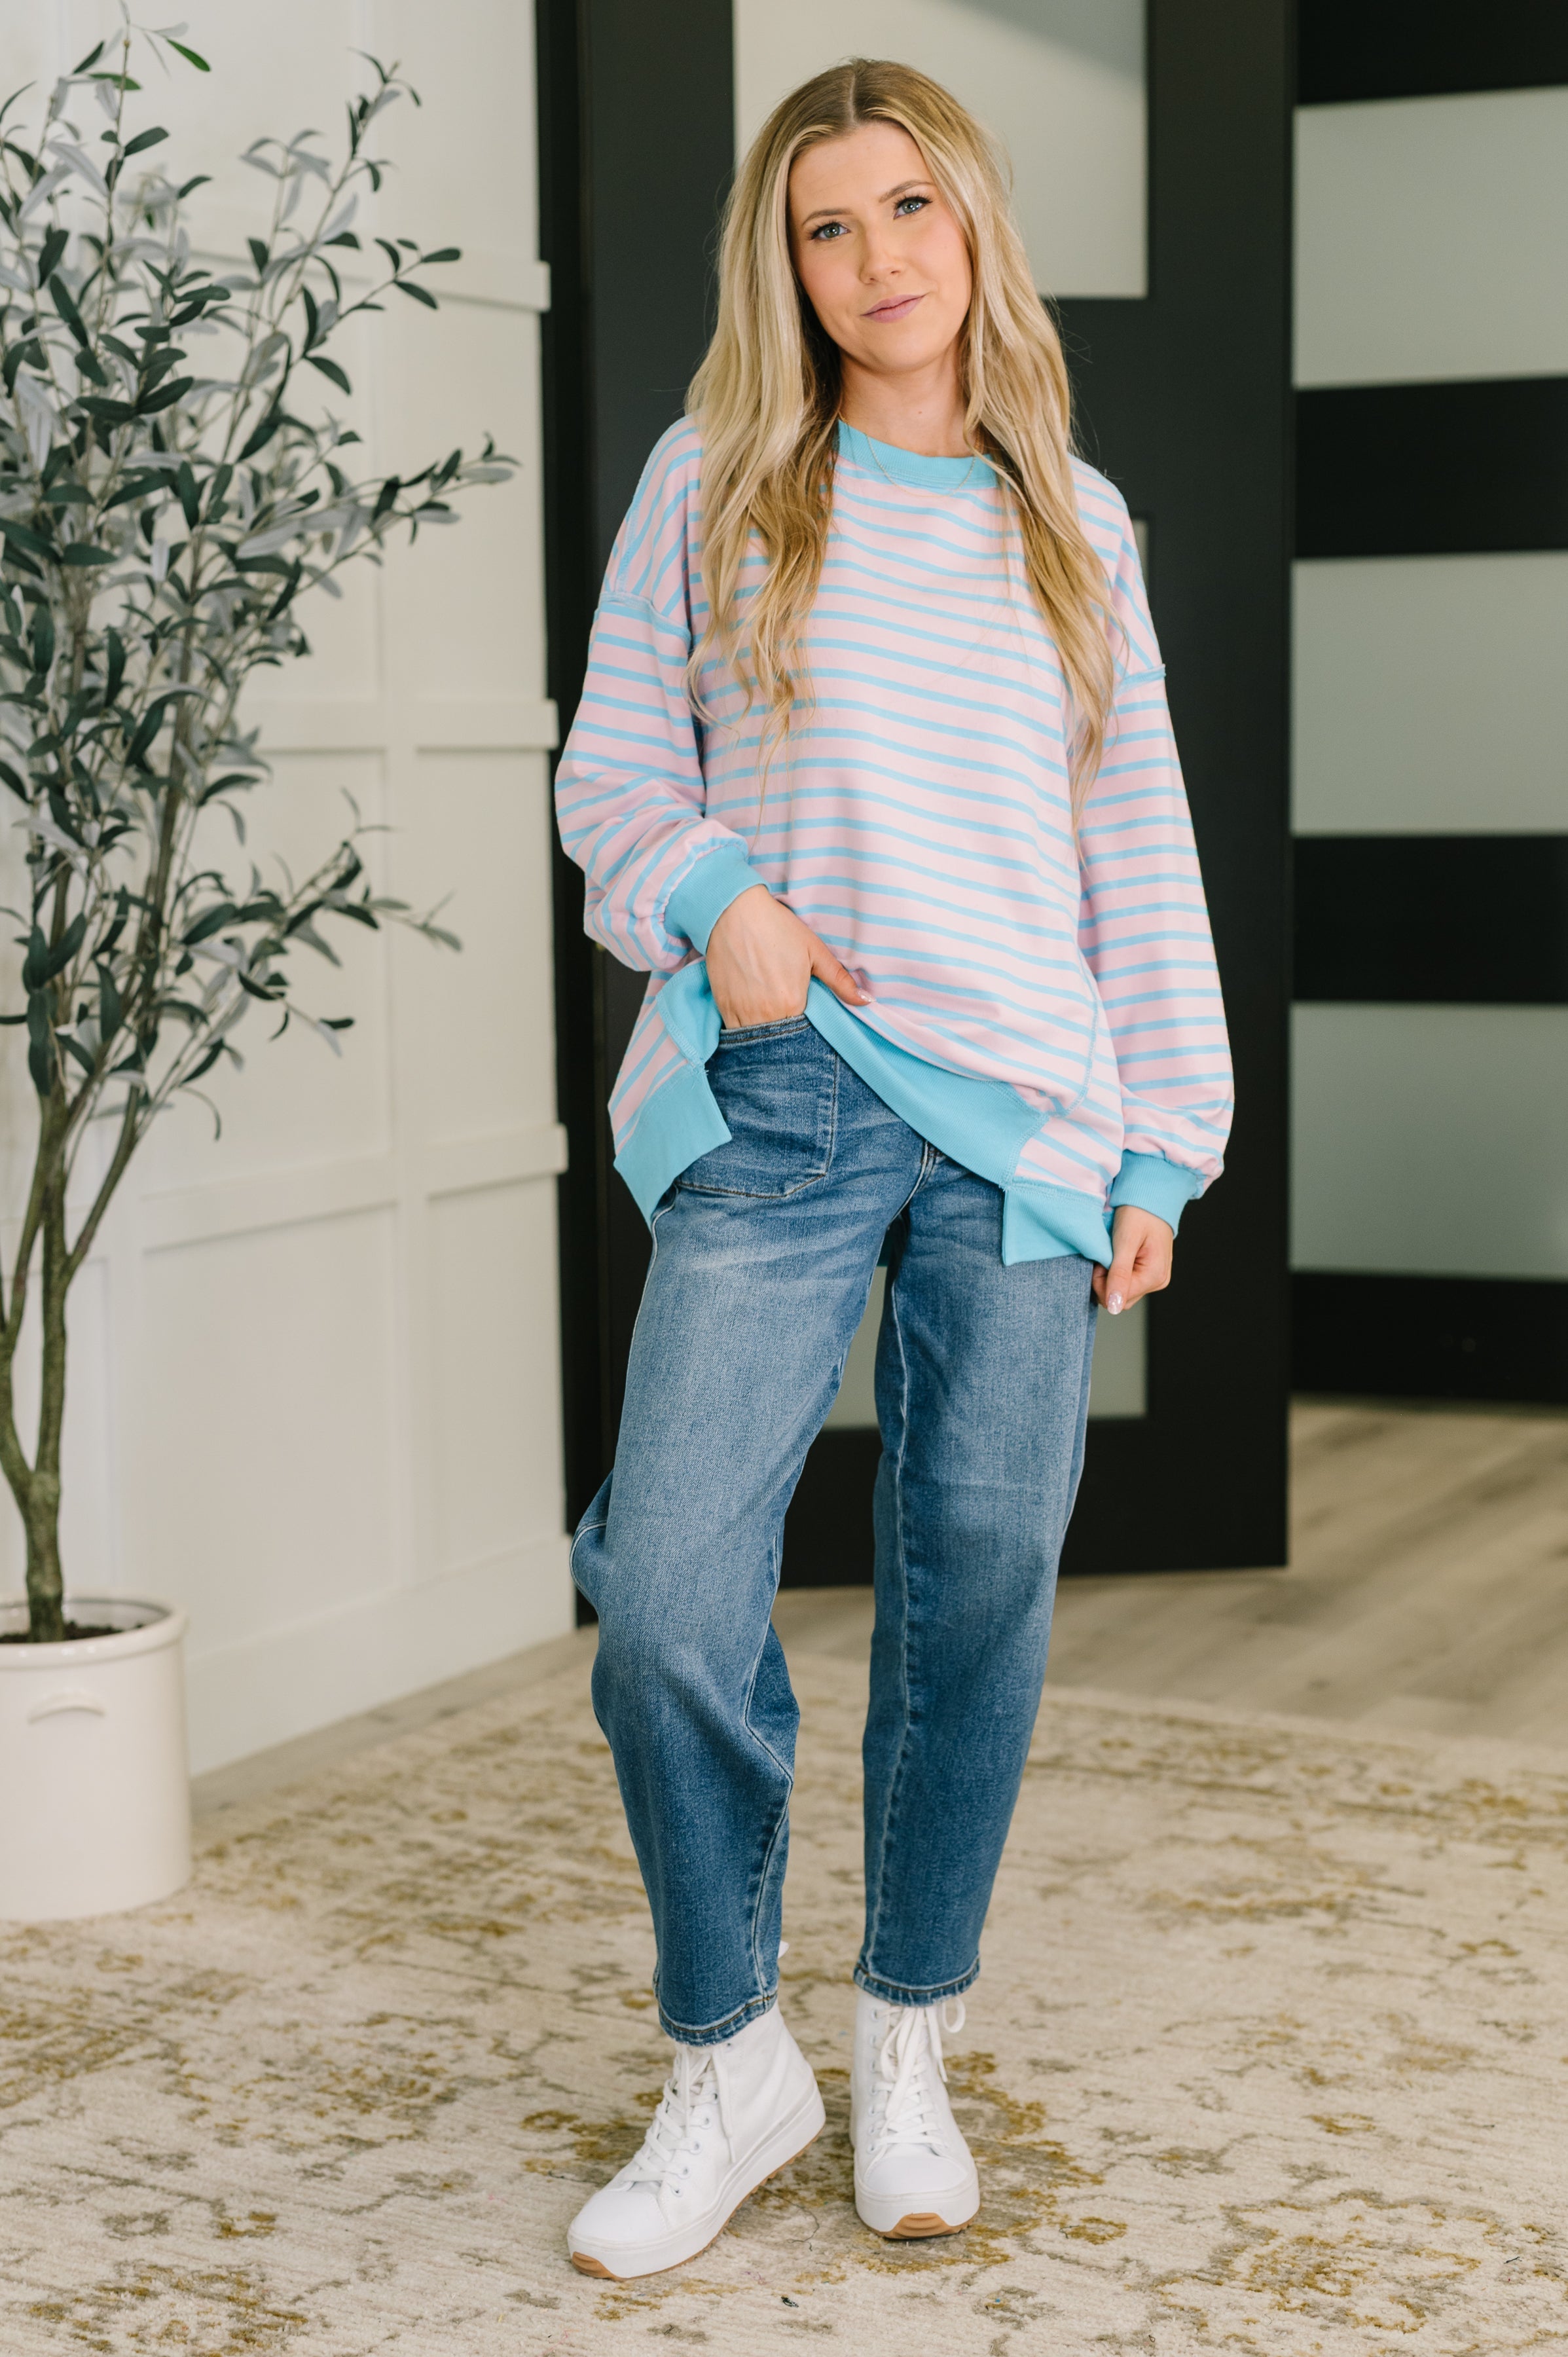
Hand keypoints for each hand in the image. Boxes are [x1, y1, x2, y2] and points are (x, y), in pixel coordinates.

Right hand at [706, 885, 867, 1027]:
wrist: (733, 911)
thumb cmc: (777, 927)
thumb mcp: (814, 950)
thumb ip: (840, 981)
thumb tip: (867, 1001)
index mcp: (792, 1002)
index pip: (804, 1033)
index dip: (806, 1031)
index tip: (807, 1022)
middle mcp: (766, 1013)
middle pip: (779, 1040)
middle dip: (786, 1038)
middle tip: (789, 1021)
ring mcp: (741, 1012)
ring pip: (756, 1040)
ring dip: (766, 1035)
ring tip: (771, 1019)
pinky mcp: (723, 1007)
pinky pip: (735, 1032)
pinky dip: (745, 1031)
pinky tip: (753, 1017)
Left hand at [1092, 1206, 1172, 1315]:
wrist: (1151, 1197)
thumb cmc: (1139, 1213)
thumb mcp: (1125, 1241)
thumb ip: (1119, 1275)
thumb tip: (1115, 1306)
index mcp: (1154, 1276)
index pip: (1118, 1300)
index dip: (1102, 1283)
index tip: (1100, 1260)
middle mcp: (1158, 1281)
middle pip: (1120, 1299)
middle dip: (1105, 1281)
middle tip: (1105, 1255)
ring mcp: (1155, 1278)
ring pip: (1122, 1292)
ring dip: (1110, 1277)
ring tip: (1111, 1254)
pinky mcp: (1149, 1273)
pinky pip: (1128, 1283)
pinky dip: (1116, 1273)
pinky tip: (1117, 1256)